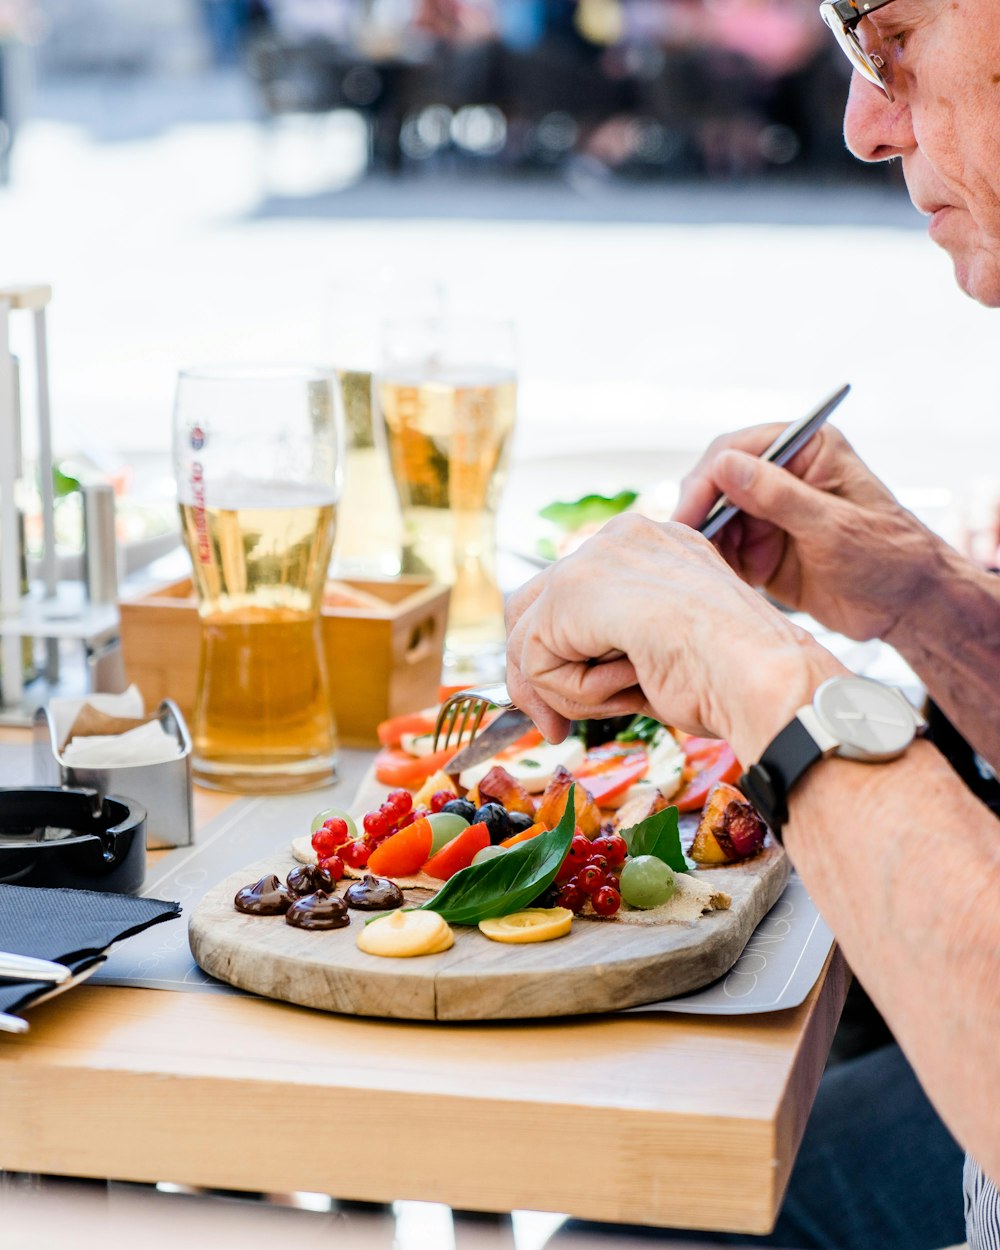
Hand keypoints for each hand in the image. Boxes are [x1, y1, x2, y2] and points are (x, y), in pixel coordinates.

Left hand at [505, 513, 841, 760]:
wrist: (763, 676)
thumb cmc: (734, 678)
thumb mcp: (663, 652)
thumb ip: (612, 650)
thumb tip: (553, 681)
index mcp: (653, 546)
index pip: (571, 597)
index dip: (561, 657)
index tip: (566, 709)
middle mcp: (622, 537)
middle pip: (532, 607)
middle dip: (537, 675)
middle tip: (554, 727)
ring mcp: (597, 555)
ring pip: (532, 638)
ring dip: (568, 690)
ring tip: (626, 695)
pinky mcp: (574, 587)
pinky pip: (535, 658)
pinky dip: (573, 692)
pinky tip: (628, 682)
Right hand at [673, 423, 940, 642]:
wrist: (908, 607)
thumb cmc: (889, 557)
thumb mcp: (834, 527)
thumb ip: (779, 496)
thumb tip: (725, 467)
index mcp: (807, 450)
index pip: (738, 450)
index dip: (708, 480)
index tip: (689, 513)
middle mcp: (783, 475)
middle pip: (717, 483)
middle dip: (700, 512)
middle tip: (685, 544)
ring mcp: (770, 512)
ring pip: (715, 518)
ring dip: (706, 541)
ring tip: (702, 567)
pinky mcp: (762, 548)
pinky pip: (724, 550)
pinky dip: (716, 564)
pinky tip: (717, 578)